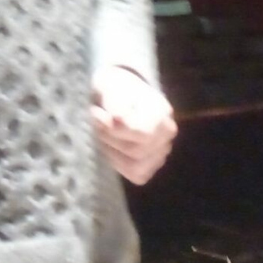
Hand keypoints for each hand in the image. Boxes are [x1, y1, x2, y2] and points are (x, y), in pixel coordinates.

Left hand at [90, 66, 176, 184]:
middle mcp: (167, 136)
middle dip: (110, 139)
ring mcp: (161, 153)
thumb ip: (114, 101)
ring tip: (103, 135)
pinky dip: (118, 164)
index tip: (96, 113)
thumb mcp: (110, 87)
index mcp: (162, 113)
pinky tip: (111, 148)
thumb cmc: (114, 91)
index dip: (114, 128)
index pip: (142, 133)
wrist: (119, 98)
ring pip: (136, 167)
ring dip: (112, 153)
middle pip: (136, 151)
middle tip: (95, 122)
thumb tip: (117, 119)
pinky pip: (136, 175)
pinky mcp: (151, 168)